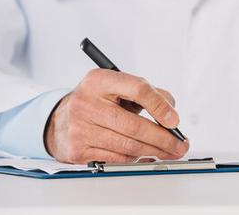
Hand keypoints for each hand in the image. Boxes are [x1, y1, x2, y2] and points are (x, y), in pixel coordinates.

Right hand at [44, 68, 188, 163]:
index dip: (160, 105)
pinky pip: (117, 158)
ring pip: (128, 146)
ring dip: (154, 151)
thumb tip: (171, 111)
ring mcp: (80, 128)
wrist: (58, 119)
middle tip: (180, 144)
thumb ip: (146, 93)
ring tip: (169, 151)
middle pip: (134, 125)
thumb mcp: (116, 87)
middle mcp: (87, 103)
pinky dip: (135, 158)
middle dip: (163, 138)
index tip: (175, 120)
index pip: (137, 89)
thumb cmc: (95, 101)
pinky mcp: (78, 150)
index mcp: (99, 80)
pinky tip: (145, 154)